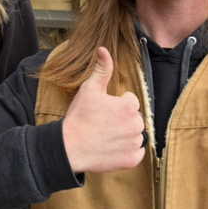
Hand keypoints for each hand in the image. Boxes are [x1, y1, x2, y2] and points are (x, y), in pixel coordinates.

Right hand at [62, 47, 145, 172]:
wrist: (70, 147)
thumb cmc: (80, 117)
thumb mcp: (89, 89)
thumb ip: (102, 69)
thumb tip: (103, 49)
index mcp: (129, 106)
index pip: (130, 101)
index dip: (116, 105)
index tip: (102, 111)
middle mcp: (136, 125)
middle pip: (134, 118)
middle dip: (122, 120)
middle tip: (103, 124)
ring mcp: (135, 144)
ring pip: (136, 135)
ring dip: (125, 135)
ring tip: (106, 136)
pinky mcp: (132, 160)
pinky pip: (137, 153)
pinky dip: (127, 151)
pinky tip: (112, 148)